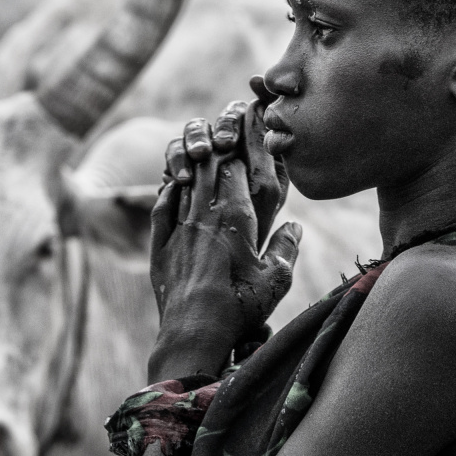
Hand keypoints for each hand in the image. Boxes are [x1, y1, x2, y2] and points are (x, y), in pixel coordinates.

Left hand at [148, 78, 299, 379]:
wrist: (192, 334)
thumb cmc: (241, 307)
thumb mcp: (277, 278)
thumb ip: (286, 247)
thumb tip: (295, 227)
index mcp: (236, 216)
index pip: (239, 166)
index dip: (243, 143)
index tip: (248, 121)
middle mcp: (205, 214)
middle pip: (210, 166)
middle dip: (219, 143)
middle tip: (226, 124)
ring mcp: (179, 228)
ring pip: (185, 181)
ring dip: (192, 160)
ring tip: (200, 144)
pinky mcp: (160, 246)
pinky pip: (161, 207)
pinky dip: (168, 189)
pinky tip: (171, 183)